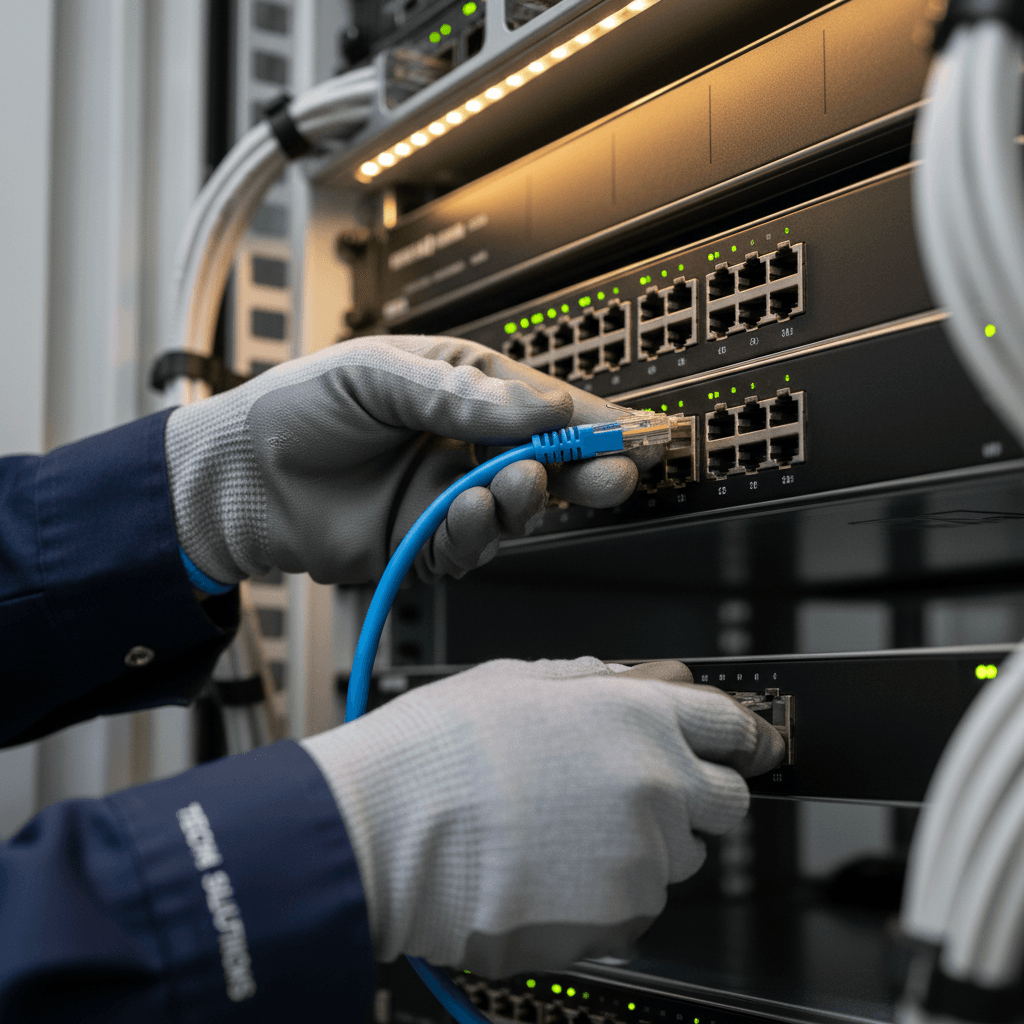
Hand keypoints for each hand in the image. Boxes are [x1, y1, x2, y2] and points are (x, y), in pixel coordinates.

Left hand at [164, 336, 648, 584]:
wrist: (237, 478)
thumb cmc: (298, 408)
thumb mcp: (379, 375)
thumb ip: (461, 396)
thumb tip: (543, 406)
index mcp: (462, 389)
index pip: (542, 404)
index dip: (589, 421)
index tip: (628, 434)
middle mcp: (462, 445)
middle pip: (546, 461)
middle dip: (583, 469)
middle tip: (611, 474)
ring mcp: (446, 496)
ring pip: (515, 509)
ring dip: (524, 499)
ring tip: (515, 482)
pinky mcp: (424, 543)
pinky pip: (470, 545)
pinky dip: (476, 533)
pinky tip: (466, 512)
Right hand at [301, 658, 785, 977]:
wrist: (389, 835)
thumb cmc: (441, 752)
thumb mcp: (514, 681)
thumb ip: (585, 681)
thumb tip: (616, 680)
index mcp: (637, 717)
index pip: (730, 729)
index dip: (740, 738)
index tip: (746, 749)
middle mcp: (656, 787)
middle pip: (726, 804)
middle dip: (694, 797)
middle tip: (634, 794)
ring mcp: (642, 861)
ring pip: (677, 859)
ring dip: (642, 846)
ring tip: (564, 833)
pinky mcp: (619, 922)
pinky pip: (637, 905)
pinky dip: (608, 892)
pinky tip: (550, 870)